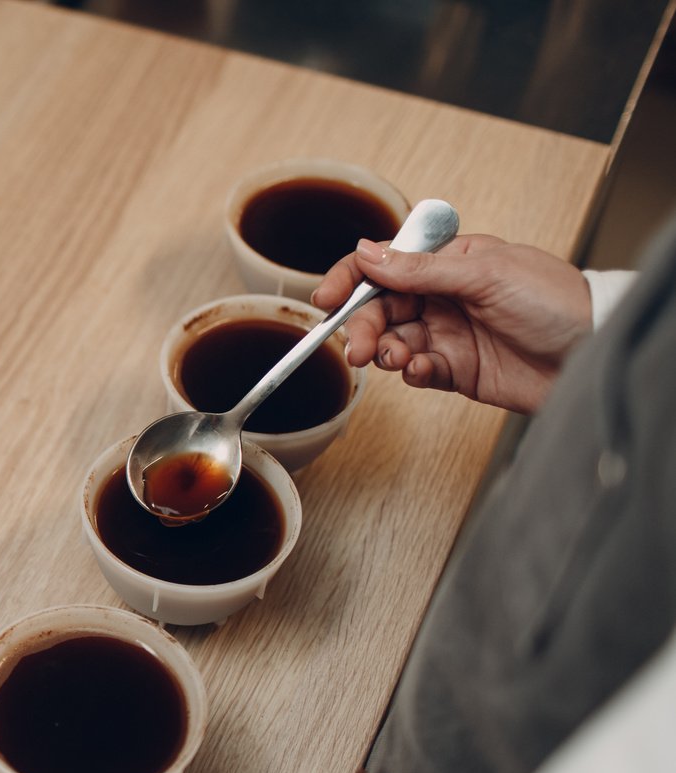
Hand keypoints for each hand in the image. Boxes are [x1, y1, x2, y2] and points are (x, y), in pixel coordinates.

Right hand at [311, 234, 591, 413]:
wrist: (592, 352)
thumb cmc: (555, 302)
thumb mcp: (484, 275)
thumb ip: (420, 269)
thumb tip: (367, 252)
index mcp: (451, 264)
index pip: (387, 266)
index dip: (352, 280)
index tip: (326, 300)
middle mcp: (445, 298)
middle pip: (383, 309)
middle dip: (366, 328)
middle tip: (361, 348)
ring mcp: (450, 335)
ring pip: (395, 342)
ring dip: (388, 352)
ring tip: (399, 359)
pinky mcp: (457, 370)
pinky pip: (417, 372)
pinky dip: (412, 373)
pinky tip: (422, 371)